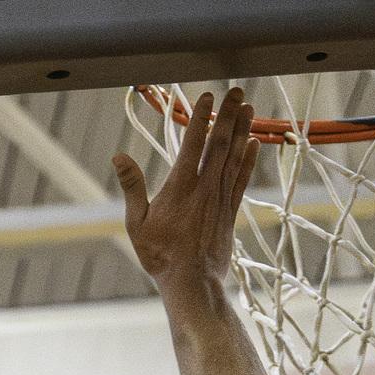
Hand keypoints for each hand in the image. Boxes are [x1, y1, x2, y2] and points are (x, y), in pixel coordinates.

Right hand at [112, 86, 259, 296]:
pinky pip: (242, 180)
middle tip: (236, 90)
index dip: (201, 118)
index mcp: (180, 187)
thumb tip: (119, 156)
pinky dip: (249, 160)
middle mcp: (205, 188)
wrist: (192, 284)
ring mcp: (221, 199)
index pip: (194, 143)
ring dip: (242, 130)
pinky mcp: (230, 213)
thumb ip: (132, 187)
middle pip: (220, 143)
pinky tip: (255, 143)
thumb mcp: (136, 224)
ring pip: (234, 157)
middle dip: (228, 115)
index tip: (208, 97)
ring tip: (248, 107)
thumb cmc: (161, 256)